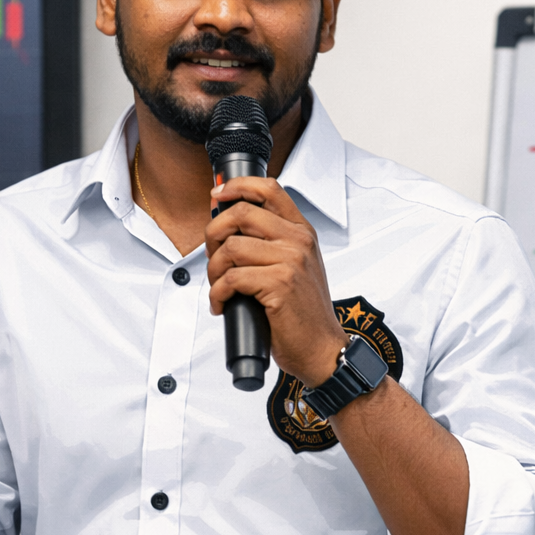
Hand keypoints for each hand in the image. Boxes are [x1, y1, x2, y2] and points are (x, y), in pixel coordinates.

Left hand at [206, 179, 346, 385]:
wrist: (321, 348)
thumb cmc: (304, 313)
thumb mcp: (297, 268)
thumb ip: (272, 243)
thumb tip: (230, 229)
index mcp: (302, 232)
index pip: (269, 189)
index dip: (237, 186)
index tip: (218, 195)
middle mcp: (298, 241)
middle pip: (241, 214)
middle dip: (214, 233)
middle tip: (212, 255)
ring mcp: (291, 261)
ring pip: (231, 248)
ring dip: (214, 271)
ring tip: (219, 288)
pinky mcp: (280, 284)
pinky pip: (231, 279)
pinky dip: (218, 294)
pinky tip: (223, 305)